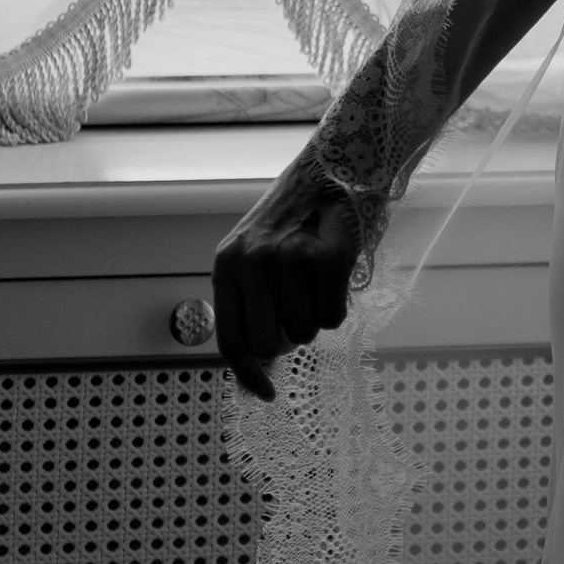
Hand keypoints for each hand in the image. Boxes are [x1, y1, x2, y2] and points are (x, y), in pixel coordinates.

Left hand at [213, 160, 363, 401]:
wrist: (334, 169)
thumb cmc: (294, 221)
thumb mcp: (253, 255)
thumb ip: (247, 302)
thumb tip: (257, 367)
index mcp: (227, 264)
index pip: (231, 340)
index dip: (248, 374)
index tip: (266, 394)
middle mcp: (253, 262)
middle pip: (269, 344)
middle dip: (287, 338)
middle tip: (298, 307)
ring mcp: (290, 259)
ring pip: (305, 332)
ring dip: (314, 317)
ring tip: (314, 280)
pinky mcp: (328, 259)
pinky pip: (333, 318)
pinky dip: (337, 306)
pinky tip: (333, 274)